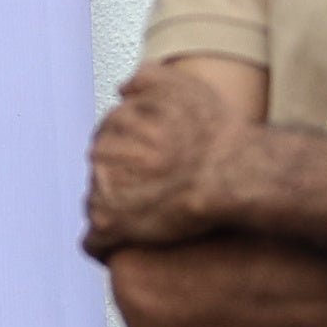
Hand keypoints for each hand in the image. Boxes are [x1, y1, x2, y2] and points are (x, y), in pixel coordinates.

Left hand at [86, 64, 250, 256]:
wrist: (232, 172)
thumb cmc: (214, 133)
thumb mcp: (181, 85)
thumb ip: (145, 79)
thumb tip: (120, 90)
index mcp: (113, 125)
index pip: (109, 142)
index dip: (132, 156)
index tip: (151, 168)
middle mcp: (101, 155)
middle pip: (101, 173)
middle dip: (121, 181)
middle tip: (153, 192)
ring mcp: (102, 190)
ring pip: (97, 205)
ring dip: (116, 211)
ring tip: (148, 218)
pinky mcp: (110, 226)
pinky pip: (95, 242)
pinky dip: (106, 246)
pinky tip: (123, 248)